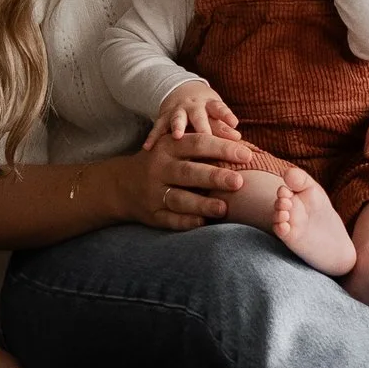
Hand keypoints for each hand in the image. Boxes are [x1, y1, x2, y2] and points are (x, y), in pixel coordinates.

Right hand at [109, 132, 258, 230]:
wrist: (121, 184)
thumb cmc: (164, 161)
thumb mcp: (176, 145)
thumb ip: (205, 144)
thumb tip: (245, 147)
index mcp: (168, 147)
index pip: (197, 144)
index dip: (222, 148)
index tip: (246, 155)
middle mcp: (159, 169)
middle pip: (187, 172)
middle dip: (214, 176)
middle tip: (239, 181)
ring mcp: (153, 193)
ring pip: (178, 199)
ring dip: (201, 204)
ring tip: (224, 208)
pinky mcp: (151, 215)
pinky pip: (169, 220)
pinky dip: (186, 222)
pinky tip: (203, 223)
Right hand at [143, 80, 238, 147]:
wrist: (182, 92)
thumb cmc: (206, 109)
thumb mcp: (216, 113)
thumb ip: (224, 127)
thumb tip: (238, 140)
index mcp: (210, 104)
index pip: (219, 108)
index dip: (226, 115)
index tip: (234, 123)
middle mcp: (194, 106)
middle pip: (198, 115)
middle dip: (202, 126)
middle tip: (207, 137)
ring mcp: (178, 111)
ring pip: (177, 118)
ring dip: (178, 126)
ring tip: (177, 136)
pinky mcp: (163, 117)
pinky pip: (157, 127)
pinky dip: (153, 136)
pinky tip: (148, 147)